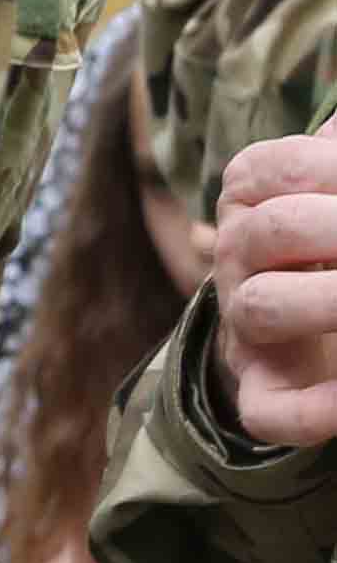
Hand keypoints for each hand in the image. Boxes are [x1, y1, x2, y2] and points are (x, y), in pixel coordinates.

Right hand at [210, 130, 336, 449]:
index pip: (274, 167)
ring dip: (327, 303)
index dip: (329, 168)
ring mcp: (247, 328)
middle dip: (335, 228)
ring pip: (259, 308)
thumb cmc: (329, 241)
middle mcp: (236, 258)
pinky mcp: (265, 392)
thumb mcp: (327, 188)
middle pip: (269, 229)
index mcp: (251, 200)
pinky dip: (317, 410)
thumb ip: (333, 151)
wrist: (310, 330)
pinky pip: (270, 410)